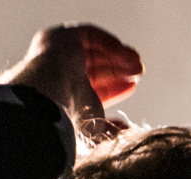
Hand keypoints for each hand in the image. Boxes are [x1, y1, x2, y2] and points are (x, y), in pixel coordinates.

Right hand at [0, 25, 142, 138]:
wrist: (51, 106)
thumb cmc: (71, 126)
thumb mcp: (97, 131)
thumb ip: (112, 129)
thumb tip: (128, 130)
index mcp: (65, 96)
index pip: (92, 86)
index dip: (114, 85)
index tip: (132, 85)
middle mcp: (58, 73)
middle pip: (94, 65)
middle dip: (119, 68)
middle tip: (139, 71)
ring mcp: (58, 53)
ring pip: (94, 49)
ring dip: (119, 55)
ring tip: (137, 65)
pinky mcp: (62, 37)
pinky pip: (91, 35)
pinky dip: (111, 44)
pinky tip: (126, 55)